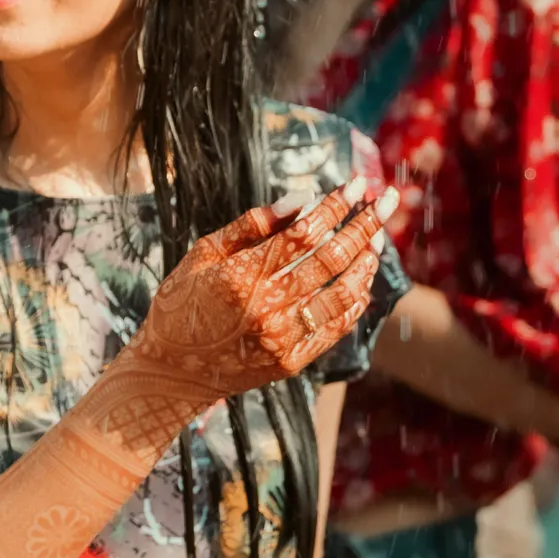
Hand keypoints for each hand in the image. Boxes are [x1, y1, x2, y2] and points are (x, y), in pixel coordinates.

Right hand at [126, 176, 393, 404]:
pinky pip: (337, 326)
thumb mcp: (202, 255)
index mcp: (239, 276)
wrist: (170, 372)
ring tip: (377, 240)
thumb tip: (301, 199)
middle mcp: (265, 308)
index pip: (302, 234)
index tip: (356, 185)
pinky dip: (356, 299)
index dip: (334, 206)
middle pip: (332, 259)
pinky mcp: (291, 361)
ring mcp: (282, 338)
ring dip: (367, 262)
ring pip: (344, 294)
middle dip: (366, 225)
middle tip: (388, 201)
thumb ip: (250, 226)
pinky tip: (362, 278)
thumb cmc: (181, 304)